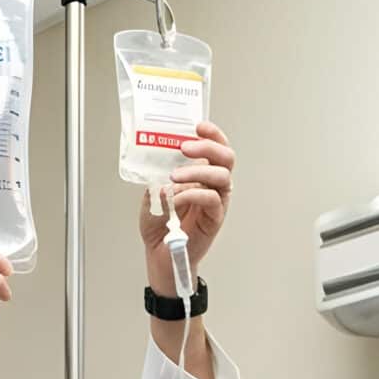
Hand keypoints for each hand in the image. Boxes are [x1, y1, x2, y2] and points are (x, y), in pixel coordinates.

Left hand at [138, 121, 235, 278]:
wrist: (160, 253)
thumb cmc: (160, 223)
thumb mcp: (153, 193)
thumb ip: (157, 177)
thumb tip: (161, 167)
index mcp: (202, 173)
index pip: (216, 147)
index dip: (212, 134)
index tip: (198, 125)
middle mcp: (214, 184)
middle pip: (226, 157)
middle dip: (207, 147)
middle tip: (185, 148)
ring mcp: (217, 200)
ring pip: (221, 176)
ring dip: (197, 171)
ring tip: (174, 176)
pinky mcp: (215, 218)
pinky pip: (212, 199)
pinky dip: (194, 194)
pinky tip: (178, 198)